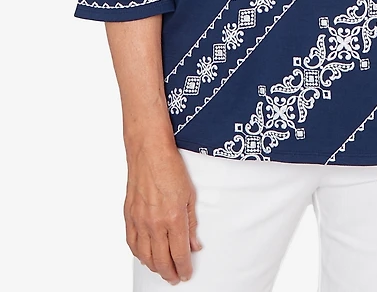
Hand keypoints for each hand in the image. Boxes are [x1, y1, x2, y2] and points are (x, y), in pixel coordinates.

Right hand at [124, 141, 201, 284]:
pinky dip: (139, 255)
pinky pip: (132, 244)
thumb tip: (194, 244)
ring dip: (154, 267)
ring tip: (162, 270)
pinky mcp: (129, 216)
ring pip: (145, 256)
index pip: (179, 254)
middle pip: (161, 260)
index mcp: (173, 218)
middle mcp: (155, 223)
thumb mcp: (190, 195)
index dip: (184, 268)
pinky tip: (145, 257)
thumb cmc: (170, 168)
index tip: (186, 273)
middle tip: (175, 277)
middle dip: (170, 273)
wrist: (149, 152)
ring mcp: (139, 221)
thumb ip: (192, 223)